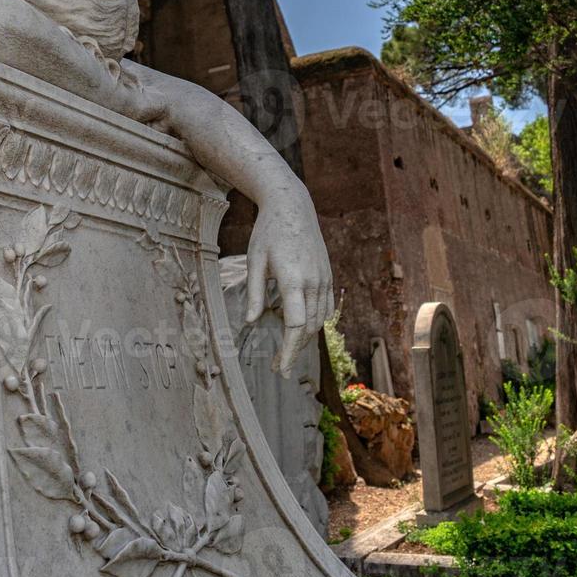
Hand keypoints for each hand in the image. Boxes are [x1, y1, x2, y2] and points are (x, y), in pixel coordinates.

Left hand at [244, 192, 334, 377]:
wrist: (292, 206)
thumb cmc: (268, 232)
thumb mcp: (254, 261)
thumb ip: (253, 293)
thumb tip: (249, 322)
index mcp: (293, 280)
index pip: (295, 326)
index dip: (289, 352)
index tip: (282, 370)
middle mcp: (314, 282)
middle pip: (309, 328)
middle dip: (295, 351)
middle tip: (279, 367)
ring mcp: (324, 278)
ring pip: (319, 320)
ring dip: (305, 339)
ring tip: (287, 351)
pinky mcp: (327, 275)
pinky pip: (325, 307)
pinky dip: (315, 322)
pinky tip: (300, 329)